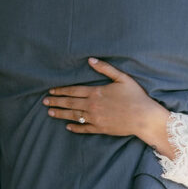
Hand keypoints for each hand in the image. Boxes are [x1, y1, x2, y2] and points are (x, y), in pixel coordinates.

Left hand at [45, 58, 165, 144]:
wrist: (143, 117)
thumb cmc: (135, 96)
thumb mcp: (122, 78)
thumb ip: (105, 68)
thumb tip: (90, 60)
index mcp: (96, 92)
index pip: (73, 91)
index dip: (61, 90)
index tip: (51, 90)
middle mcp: (92, 106)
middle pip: (70, 103)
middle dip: (56, 101)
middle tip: (44, 102)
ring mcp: (95, 119)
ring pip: (73, 116)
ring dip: (60, 114)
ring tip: (50, 112)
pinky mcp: (100, 129)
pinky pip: (84, 128)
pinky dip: (75, 127)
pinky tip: (67, 127)